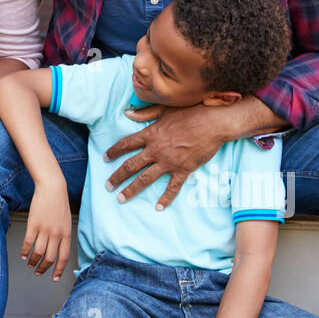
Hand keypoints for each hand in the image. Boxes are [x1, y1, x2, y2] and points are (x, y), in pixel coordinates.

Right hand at [21, 182, 71, 279]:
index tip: (54, 278)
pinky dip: (25, 251)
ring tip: (30, 264)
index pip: (64, 257)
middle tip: (38, 272)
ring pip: (38, 252)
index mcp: (66, 233)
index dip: (59, 270)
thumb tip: (58, 250)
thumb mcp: (66, 221)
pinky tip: (23, 254)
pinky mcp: (33, 224)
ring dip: (33, 261)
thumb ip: (63, 236)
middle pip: (50, 258)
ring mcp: (44, 229)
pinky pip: (28, 242)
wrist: (52, 188)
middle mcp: (56, 233)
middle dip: (44, 268)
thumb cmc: (59, 203)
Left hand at [103, 102, 229, 210]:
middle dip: (117, 177)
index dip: (113, 151)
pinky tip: (158, 208)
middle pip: (131, 165)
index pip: (126, 144)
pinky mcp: (184, 170)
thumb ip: (144, 113)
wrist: (213, 123)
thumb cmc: (190, 113)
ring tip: (121, 198)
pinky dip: (166, 198)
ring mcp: (169, 162)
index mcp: (150, 135)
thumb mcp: (165, 110)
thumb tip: (127, 113)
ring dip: (132, 189)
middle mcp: (156, 150)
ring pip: (145, 179)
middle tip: (107, 186)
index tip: (105, 158)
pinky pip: (172, 187)